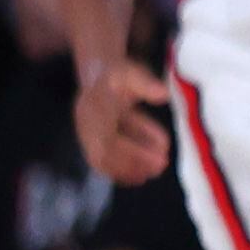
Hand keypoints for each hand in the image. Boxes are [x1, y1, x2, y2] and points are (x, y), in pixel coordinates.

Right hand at [70, 56, 174, 184]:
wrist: (97, 74)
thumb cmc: (118, 74)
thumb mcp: (132, 72)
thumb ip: (146, 83)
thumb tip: (163, 95)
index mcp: (94, 106)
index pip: (110, 137)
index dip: (133, 152)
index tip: (160, 157)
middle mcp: (86, 122)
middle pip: (104, 151)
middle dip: (132, 162)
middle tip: (161, 166)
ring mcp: (86, 133)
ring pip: (101, 159)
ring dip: (127, 169)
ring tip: (153, 172)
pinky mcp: (90, 141)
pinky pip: (101, 161)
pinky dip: (119, 171)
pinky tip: (140, 176)